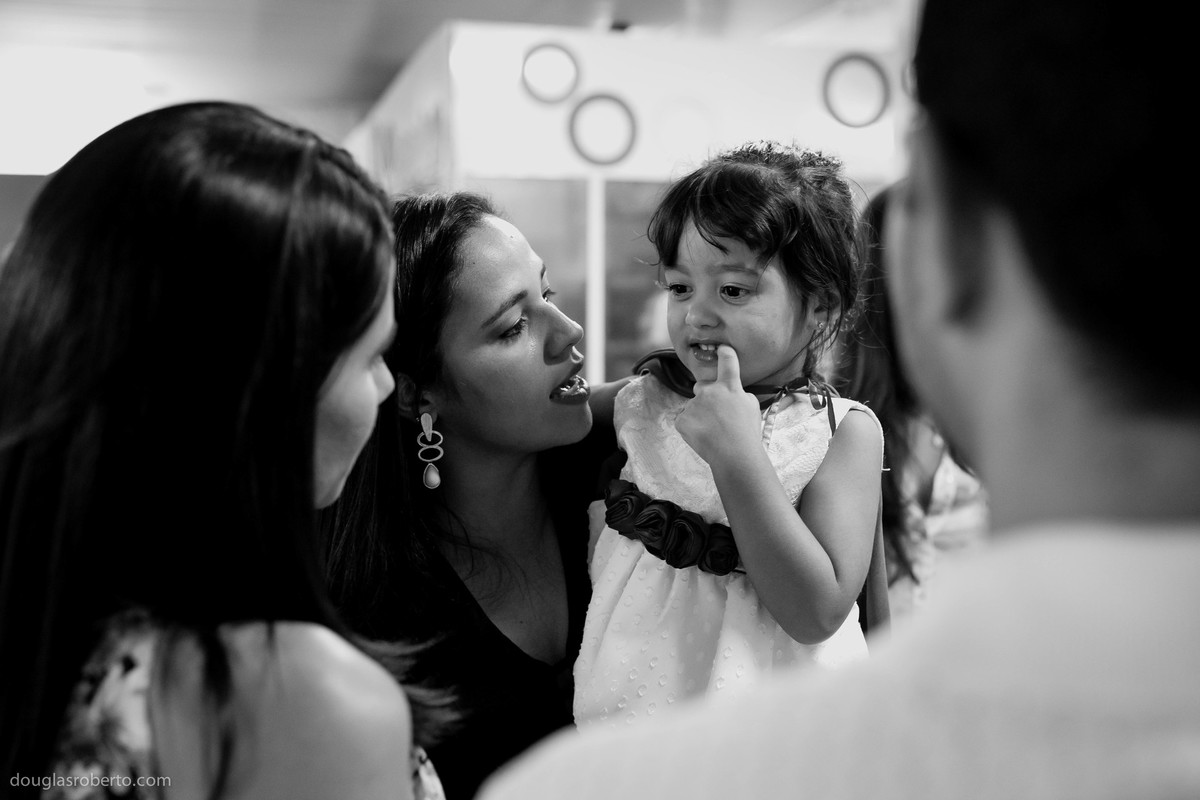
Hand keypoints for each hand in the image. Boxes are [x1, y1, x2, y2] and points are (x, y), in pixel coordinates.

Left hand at [676, 345, 761, 465]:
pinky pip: (684, 420)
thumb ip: (739, 395)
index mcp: (730, 387)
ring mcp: (694, 405)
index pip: (727, 361)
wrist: (735, 455)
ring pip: (694, 407)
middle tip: (716, 415)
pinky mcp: (682, 419)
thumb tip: (733, 393)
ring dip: (700, 415)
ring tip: (713, 432)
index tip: (722, 349)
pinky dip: (691, 428)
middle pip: (702, 386)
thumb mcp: (752, 408)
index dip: (725, 353)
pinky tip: (703, 436)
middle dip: (706, 396)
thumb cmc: (747, 434)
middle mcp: (710, 391)